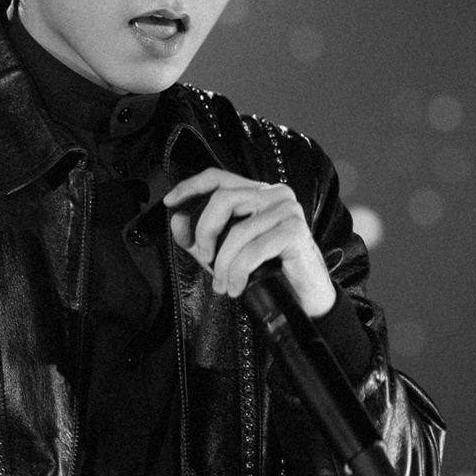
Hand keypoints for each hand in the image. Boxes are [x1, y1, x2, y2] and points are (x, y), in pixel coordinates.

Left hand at [163, 168, 335, 316]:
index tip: (170, 202)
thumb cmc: (268, 271)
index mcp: (258, 192)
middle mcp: (275, 194)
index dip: (191, 186)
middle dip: (205, 232)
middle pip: (224, 199)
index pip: (219, 177)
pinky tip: (236, 287)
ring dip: (223, 264)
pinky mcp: (296, 231)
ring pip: (238, 230)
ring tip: (222, 284)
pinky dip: (238, 272)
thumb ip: (200, 237)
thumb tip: (178, 221)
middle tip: (204, 259)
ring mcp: (288, 210)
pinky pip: (254, 250)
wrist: (305, 298)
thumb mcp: (225, 253)